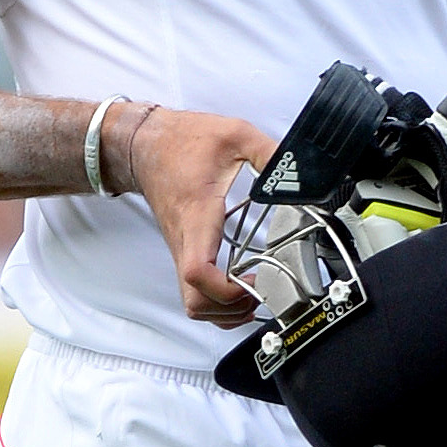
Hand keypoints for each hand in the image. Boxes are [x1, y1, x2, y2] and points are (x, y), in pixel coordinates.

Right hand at [110, 105, 276, 327]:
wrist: (145, 142)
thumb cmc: (182, 140)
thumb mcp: (234, 134)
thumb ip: (271, 152)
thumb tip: (301, 169)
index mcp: (198, 216)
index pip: (199, 272)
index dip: (227, 291)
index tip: (252, 282)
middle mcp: (185, 239)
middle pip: (194, 301)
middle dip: (229, 310)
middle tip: (258, 292)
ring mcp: (180, 248)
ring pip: (191, 302)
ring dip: (221, 311)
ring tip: (251, 294)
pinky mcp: (182, 249)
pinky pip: (192, 290)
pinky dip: (213, 301)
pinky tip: (236, 288)